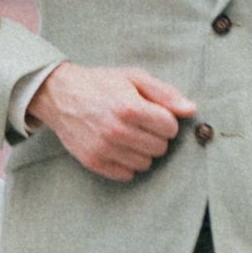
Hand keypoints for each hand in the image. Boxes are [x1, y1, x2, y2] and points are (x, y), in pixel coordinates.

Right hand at [28, 62, 196, 180]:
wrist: (60, 96)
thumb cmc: (101, 84)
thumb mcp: (134, 78)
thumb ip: (165, 93)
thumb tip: (191, 110)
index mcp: (130, 107)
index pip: (170, 127)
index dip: (166, 120)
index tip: (155, 113)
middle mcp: (117, 131)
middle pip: (160, 147)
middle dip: (156, 136)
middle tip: (141, 124)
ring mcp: (104, 149)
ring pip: (146, 163)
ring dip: (143, 151)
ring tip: (130, 134)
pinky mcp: (94, 162)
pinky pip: (127, 174)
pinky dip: (128, 163)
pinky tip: (120, 146)